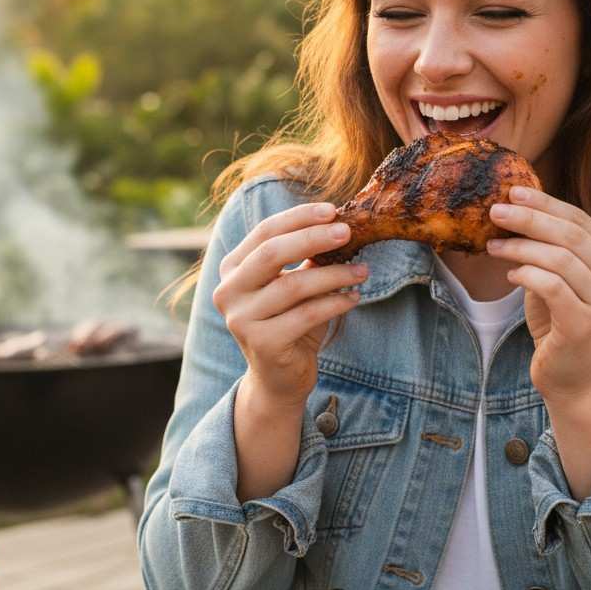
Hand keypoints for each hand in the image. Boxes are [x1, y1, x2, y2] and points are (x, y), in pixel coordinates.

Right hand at [212, 202, 366, 405]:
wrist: (279, 379)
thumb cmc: (290, 323)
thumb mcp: (294, 285)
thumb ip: (305, 257)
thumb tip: (340, 223)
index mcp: (232, 268)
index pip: (264, 231)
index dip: (299, 217)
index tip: (333, 210)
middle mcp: (228, 291)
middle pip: (272, 253)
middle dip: (313, 238)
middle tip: (348, 231)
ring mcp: (241, 319)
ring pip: (293, 285)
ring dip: (334, 274)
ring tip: (362, 270)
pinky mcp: (261, 343)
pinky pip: (306, 315)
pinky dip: (335, 303)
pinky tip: (354, 297)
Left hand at [487, 186, 590, 401]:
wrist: (573, 380)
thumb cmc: (561, 325)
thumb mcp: (558, 279)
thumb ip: (549, 249)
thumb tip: (515, 210)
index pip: (581, 220)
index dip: (546, 203)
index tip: (512, 192)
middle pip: (571, 235)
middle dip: (529, 218)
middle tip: (495, 210)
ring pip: (561, 258)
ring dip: (521, 247)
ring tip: (493, 246)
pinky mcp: (587, 324)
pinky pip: (552, 286)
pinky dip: (526, 275)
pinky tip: (510, 275)